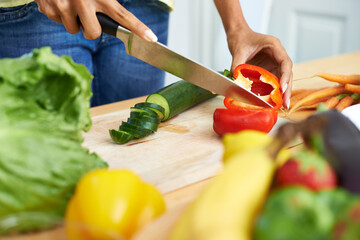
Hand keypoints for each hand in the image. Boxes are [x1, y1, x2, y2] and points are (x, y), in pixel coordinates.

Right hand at [34, 0, 157, 40]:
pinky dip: (58, 14)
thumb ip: (107, 2)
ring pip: (73, 29)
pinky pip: (56, 21)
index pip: (123, 15)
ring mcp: (64, 4)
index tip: (151, 38)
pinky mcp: (48, 7)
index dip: (138, 28)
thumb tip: (118, 15)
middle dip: (90, 29)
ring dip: (72, 20)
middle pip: (93, 33)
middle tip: (86, 15)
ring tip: (69, 2)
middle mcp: (83, 0)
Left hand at [227, 28, 292, 108]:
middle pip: (287, 73)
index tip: (282, 88)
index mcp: (274, 46)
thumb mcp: (238, 51)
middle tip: (286, 104)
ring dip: (283, 92)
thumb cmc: (240, 39)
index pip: (285, 62)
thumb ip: (237, 65)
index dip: (285, 76)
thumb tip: (236, 81)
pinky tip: (273, 101)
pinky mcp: (269, 68)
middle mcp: (278, 54)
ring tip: (282, 106)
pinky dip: (274, 90)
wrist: (238, 35)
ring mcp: (274, 62)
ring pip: (283, 78)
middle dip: (287, 89)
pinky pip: (274, 80)